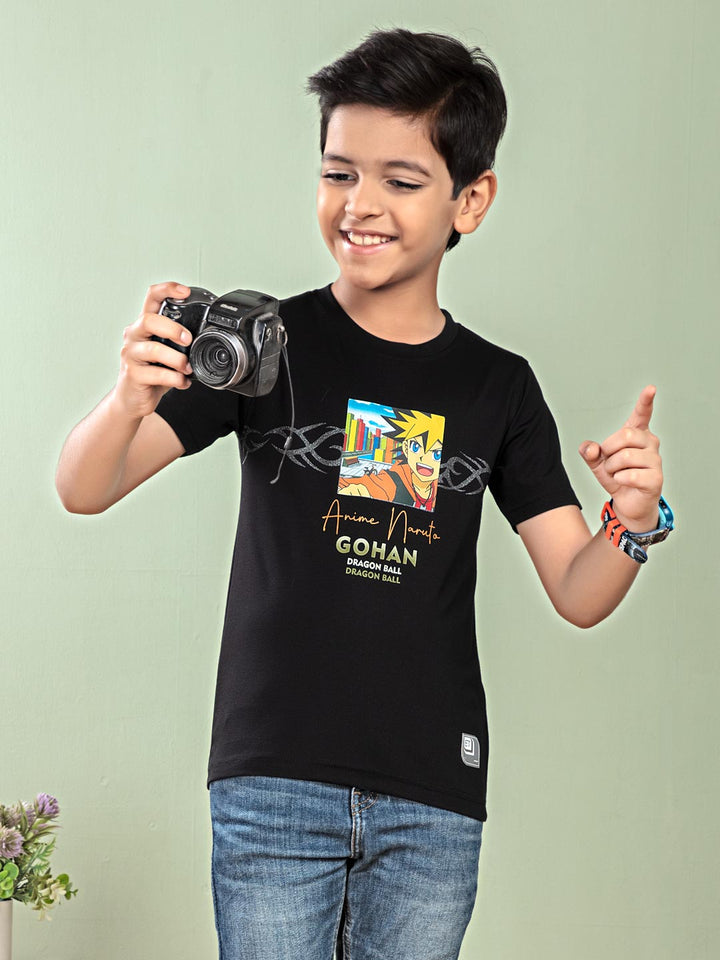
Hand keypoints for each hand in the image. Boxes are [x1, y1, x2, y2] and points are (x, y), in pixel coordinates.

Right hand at [114, 282, 193, 419]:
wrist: (133, 398)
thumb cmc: (152, 371)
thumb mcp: (167, 350)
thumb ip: (181, 340)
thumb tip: (209, 336)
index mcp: (145, 325)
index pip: (151, 297)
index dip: (167, 289)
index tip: (185, 292)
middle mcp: (134, 335)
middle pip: (149, 320)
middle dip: (173, 329)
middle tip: (188, 340)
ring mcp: (131, 354)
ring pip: (154, 349)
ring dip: (177, 359)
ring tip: (187, 368)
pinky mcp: (133, 374)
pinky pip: (157, 374)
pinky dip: (175, 379)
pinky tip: (182, 381)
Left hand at [579, 385, 662, 531]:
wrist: (628, 503)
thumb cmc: (617, 477)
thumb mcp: (597, 463)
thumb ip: (589, 452)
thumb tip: (591, 448)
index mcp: (637, 435)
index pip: (642, 414)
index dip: (645, 401)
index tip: (650, 388)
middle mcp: (650, 443)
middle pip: (625, 435)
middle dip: (609, 450)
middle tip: (609, 463)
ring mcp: (656, 461)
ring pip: (625, 457)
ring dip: (612, 468)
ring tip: (617, 475)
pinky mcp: (656, 479)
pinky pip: (630, 475)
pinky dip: (619, 480)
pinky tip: (624, 483)